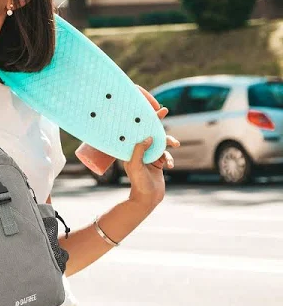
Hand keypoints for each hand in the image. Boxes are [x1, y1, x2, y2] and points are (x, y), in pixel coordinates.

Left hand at [123, 85, 180, 208]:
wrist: (147, 199)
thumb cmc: (138, 183)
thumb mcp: (136, 165)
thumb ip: (140, 150)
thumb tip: (148, 137)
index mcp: (131, 150)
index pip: (136, 131)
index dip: (142, 119)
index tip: (147, 107)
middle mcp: (139, 152)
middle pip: (149, 133)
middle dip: (157, 123)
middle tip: (164, 111)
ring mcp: (149, 157)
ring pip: (161, 143)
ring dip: (168, 143)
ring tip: (174, 145)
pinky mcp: (158, 163)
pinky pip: (166, 155)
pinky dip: (169, 158)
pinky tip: (170, 166)